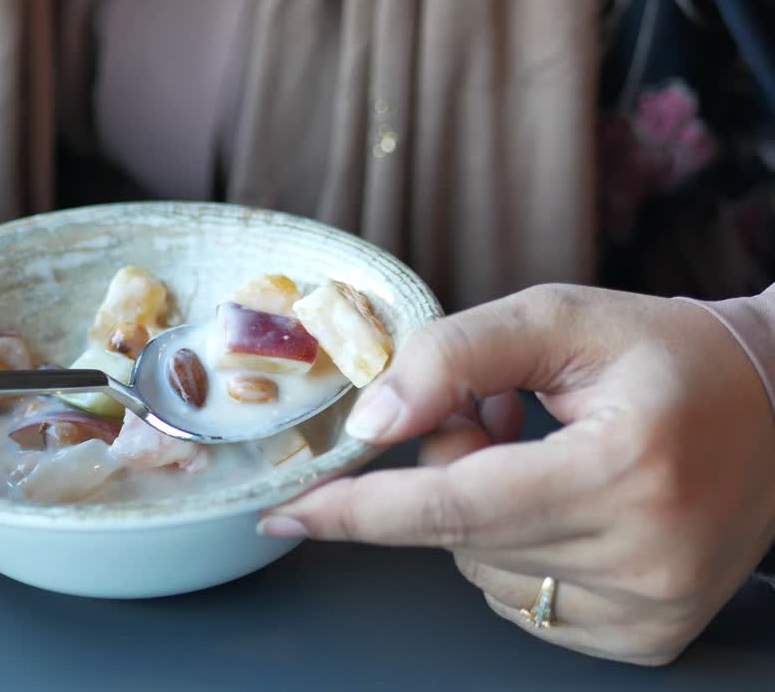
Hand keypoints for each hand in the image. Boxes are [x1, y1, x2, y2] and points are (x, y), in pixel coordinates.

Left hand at [259, 284, 774, 664]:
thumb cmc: (666, 356)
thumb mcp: (560, 319)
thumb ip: (455, 355)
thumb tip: (371, 421)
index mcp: (625, 469)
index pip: (457, 505)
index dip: (361, 510)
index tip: (289, 513)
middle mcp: (645, 555)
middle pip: (459, 533)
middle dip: (443, 472)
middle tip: (492, 419)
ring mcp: (649, 609)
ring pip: (479, 571)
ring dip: (478, 512)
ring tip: (539, 456)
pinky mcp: (646, 637)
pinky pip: (519, 603)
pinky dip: (512, 552)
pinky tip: (560, 505)